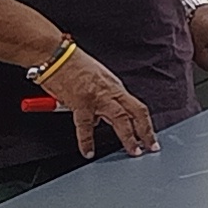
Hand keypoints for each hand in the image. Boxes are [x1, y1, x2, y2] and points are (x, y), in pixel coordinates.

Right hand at [43, 45, 157, 158]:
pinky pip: (85, 126)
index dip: (146, 123)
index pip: (137, 108)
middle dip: (145, 132)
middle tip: (150, 147)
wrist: (57, 56)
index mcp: (115, 87)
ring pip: (120, 118)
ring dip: (128, 136)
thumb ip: (103, 98)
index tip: (150, 137)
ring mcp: (97, 98)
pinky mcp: (81, 103)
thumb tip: (102, 118)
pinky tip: (88, 151)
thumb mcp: (97, 78)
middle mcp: (110, 92)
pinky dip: (87, 141)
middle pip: (135, 113)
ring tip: (132, 150)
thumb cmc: (74, 64)